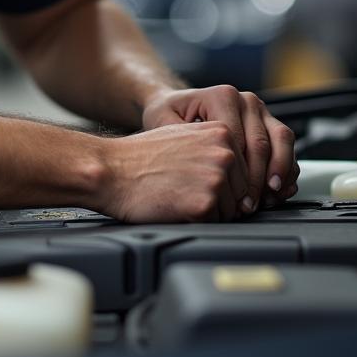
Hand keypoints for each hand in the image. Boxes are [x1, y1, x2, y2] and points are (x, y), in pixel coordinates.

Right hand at [97, 122, 249, 222]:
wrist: (112, 170)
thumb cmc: (142, 155)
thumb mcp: (185, 134)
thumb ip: (215, 146)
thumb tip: (240, 170)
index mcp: (222, 132)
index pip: (243, 168)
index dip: (224, 181)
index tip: (200, 182)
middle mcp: (224, 154)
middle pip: (240, 191)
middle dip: (219, 198)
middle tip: (185, 190)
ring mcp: (216, 179)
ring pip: (230, 211)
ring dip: (209, 211)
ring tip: (179, 195)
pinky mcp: (204, 204)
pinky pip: (215, 224)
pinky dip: (197, 221)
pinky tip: (175, 205)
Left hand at [142, 86, 297, 213]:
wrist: (177, 105)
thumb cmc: (168, 114)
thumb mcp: (163, 121)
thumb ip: (179, 139)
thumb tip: (197, 164)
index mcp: (222, 96)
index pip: (238, 138)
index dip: (238, 172)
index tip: (233, 196)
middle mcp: (245, 100)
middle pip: (262, 142)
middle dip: (260, 179)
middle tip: (251, 204)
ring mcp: (260, 109)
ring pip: (282, 140)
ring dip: (280, 172)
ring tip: (269, 197)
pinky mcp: (268, 121)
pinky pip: (286, 144)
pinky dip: (287, 168)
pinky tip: (278, 189)